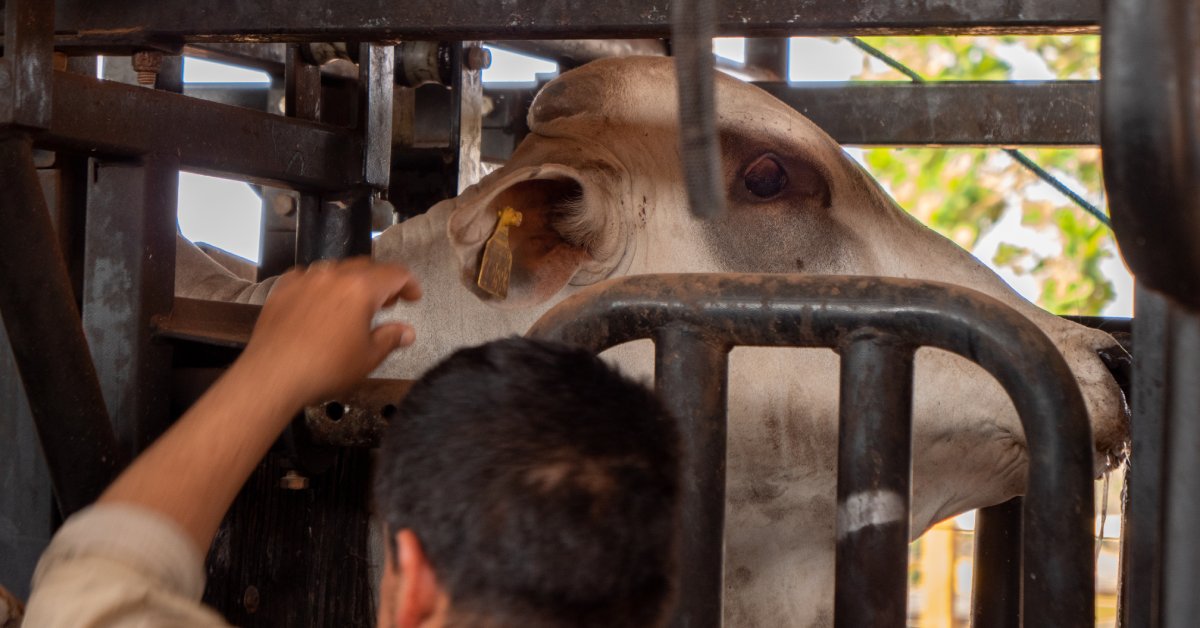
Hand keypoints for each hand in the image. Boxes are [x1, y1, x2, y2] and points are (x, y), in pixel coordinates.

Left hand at [237, 257, 421, 406]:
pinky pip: (309, 278)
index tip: (413, 296)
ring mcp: (305, 279)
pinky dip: (321, 286)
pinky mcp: (283, 289)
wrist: (273, 376)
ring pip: (337, 270)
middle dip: (381, 283)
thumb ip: (390, 338)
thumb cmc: (323, 368)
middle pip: (366, 268)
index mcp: (360, 288)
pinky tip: (321, 304)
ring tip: (354, 306)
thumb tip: (406, 332)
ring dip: (351, 283)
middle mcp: (333, 276)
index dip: (409, 284)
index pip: (395, 274)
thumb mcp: (368, 358)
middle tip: (388, 303)